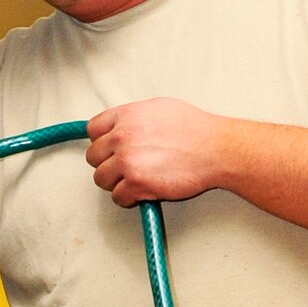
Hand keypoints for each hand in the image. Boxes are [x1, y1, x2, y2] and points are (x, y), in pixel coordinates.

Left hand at [85, 98, 230, 206]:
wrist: (214, 148)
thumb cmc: (195, 129)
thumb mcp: (159, 108)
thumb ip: (134, 117)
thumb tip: (121, 126)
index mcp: (127, 115)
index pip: (93, 129)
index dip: (101, 141)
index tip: (109, 149)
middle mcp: (123, 136)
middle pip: (93, 156)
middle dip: (107, 163)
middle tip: (124, 167)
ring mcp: (128, 161)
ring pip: (101, 179)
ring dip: (115, 182)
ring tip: (133, 180)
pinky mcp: (136, 184)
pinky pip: (117, 197)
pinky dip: (128, 198)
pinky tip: (141, 192)